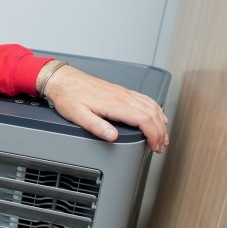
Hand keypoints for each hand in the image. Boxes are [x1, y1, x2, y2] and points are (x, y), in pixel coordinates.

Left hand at [39, 62, 169, 153]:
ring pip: (151, 105)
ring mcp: (123, 93)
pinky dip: (155, 109)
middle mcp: (123, 96)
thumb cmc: (69, 97)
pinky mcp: (121, 91)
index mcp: (115, 104)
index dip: (154, 135)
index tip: (155, 146)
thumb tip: (113, 137)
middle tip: (160, 147)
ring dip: (160, 121)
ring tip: (162, 136)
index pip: (145, 120)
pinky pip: (145, 99)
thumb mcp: (78, 116)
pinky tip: (157, 115)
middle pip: (152, 114)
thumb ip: (97, 127)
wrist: (64, 80)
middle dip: (160, 132)